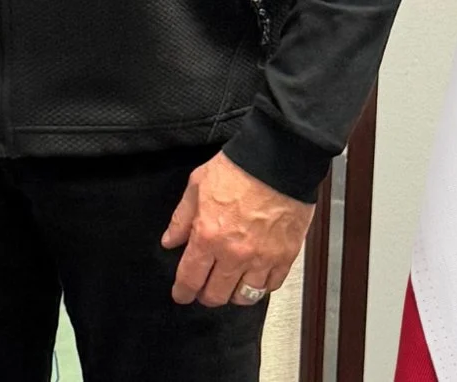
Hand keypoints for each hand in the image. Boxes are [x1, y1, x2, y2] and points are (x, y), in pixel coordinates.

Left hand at [160, 151, 313, 307]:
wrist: (278, 160)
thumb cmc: (238, 168)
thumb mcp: (196, 186)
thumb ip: (181, 218)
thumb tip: (170, 240)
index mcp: (208, 236)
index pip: (190, 278)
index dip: (182, 292)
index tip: (181, 294)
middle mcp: (234, 253)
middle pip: (216, 295)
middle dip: (206, 296)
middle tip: (204, 291)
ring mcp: (262, 258)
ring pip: (245, 296)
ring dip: (234, 295)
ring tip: (230, 287)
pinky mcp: (285, 256)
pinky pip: (271, 285)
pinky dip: (262, 287)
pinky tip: (255, 279)